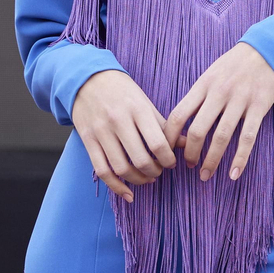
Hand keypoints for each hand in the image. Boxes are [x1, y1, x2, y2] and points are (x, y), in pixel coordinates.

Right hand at [71, 70, 175, 202]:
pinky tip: (128, 193)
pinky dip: (116, 186)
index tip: (171, 163)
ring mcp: (101, 132)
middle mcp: (119, 121)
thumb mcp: (145, 102)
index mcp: (138, 109)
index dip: (168, 159)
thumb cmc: (122, 91)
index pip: (158, 143)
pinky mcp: (88, 140)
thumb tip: (187, 144)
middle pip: (140, 159)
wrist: (87, 78)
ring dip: (138, 180)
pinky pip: (102, 170)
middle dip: (154, 172)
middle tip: (159, 171)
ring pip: (121, 168)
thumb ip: (164, 124)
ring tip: (147, 178)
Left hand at [164, 43, 273, 181]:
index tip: (167, 151)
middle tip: (189, 166)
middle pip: (198, 130)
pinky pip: (248, 137)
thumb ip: (197, 97)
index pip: (179, 115)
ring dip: (212, 160)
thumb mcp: (210, 74)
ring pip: (222, 137)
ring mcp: (240, 101)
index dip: (170, 138)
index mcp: (203, 85)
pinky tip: (233, 174)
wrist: (267, 50)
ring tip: (205, 174)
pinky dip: (240, 158)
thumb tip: (179, 125)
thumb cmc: (234, 65)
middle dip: (191, 153)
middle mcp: (219, 93)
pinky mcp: (259, 107)